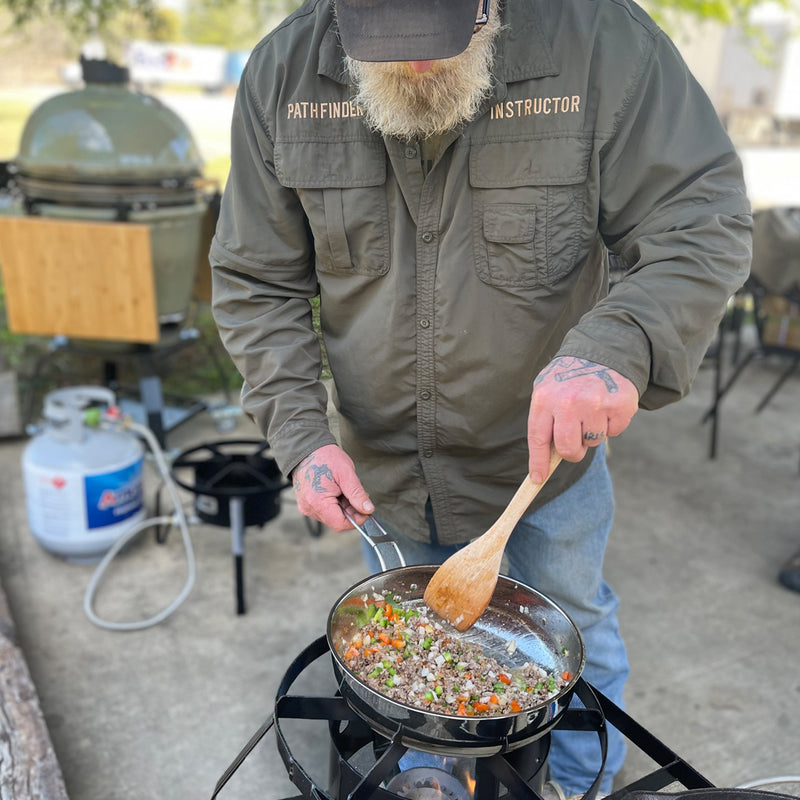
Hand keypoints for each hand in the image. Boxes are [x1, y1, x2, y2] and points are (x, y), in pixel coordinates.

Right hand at [291, 444, 373, 531]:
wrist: (306, 448)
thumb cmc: (325, 457)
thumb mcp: (346, 474)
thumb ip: (357, 494)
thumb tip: (368, 510)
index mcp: (318, 502)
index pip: (340, 525)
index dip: (357, 520)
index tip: (366, 510)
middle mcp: (309, 508)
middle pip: (336, 522)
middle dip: (350, 511)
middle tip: (355, 494)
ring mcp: (306, 507)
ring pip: (331, 517)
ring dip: (342, 507)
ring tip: (343, 489)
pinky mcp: (305, 504)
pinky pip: (324, 511)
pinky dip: (334, 504)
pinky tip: (335, 490)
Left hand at [527, 357, 638, 481]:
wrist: (603, 351)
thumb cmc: (570, 378)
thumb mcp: (548, 391)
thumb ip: (545, 421)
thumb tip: (544, 462)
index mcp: (545, 398)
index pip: (538, 438)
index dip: (538, 462)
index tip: (538, 478)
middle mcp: (569, 401)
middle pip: (568, 449)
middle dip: (572, 452)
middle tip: (576, 441)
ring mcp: (595, 403)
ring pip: (593, 442)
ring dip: (592, 433)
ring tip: (591, 410)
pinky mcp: (619, 404)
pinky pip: (614, 432)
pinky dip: (611, 424)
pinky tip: (606, 406)